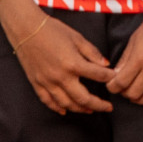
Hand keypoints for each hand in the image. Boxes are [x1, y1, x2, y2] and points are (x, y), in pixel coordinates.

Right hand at [0, 0, 114, 114]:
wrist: (26, 30)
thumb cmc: (54, 31)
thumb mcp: (78, 38)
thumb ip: (92, 53)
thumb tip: (106, 65)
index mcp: (74, 63)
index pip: (98, 75)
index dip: (109, 78)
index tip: (116, 79)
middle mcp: (61, 77)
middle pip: (83, 98)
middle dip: (98, 105)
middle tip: (109, 108)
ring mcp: (47, 82)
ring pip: (66, 103)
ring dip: (80, 109)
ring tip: (91, 110)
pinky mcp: (37, 84)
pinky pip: (48, 101)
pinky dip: (57, 108)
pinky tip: (65, 111)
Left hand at [106, 0, 142, 115]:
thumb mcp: (134, 40)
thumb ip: (124, 60)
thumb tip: (115, 77)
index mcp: (140, 58)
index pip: (121, 83)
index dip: (112, 87)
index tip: (112, 85)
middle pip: (134, 93)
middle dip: (125, 93)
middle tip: (125, 88)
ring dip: (141, 100)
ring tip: (138, 94)